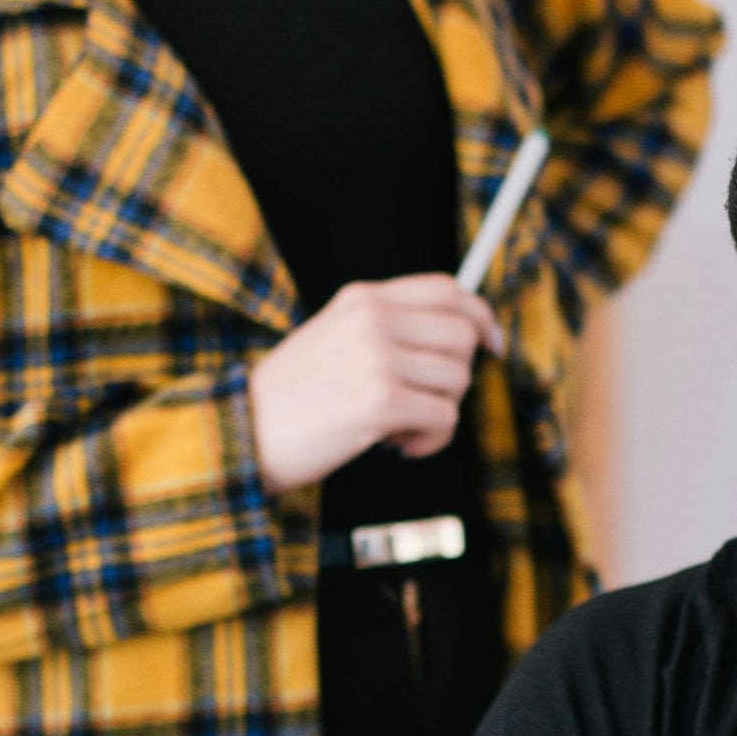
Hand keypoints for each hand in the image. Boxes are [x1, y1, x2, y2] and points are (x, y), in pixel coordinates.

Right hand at [249, 276, 503, 494]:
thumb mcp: (335, 338)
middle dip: (456, 377)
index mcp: (362, 298)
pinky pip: (445, 418)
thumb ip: (387, 328)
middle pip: (463, 336)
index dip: (480, 315)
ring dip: (439, 413)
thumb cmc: (292, 399)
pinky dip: (430, 440)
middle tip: (424, 403)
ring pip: (457, 380)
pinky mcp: (381, 401)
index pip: (447, 290)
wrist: (243, 434)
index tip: (492, 344)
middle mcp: (373, 319)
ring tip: (399, 428)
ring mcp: (378, 358)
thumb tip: (460, 338)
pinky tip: (396, 445)